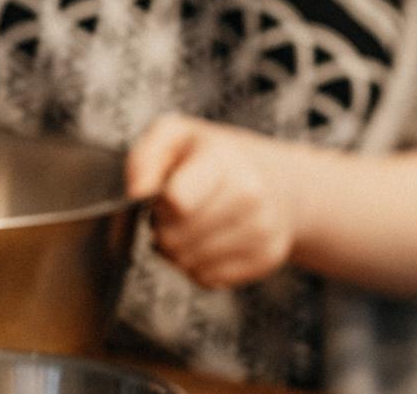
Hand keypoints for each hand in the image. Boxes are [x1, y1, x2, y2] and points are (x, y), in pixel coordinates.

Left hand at [126, 114, 303, 288]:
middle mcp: (251, 194)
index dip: (158, 205)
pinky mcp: (267, 258)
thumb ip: (146, 157)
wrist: (278, 182)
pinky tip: (209, 244)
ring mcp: (262, 229)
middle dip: (164, 230)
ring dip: (179, 252)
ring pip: (189, 263)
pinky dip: (199, 267)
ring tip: (191, 228)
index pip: (176, 202)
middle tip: (175, 214)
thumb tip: (137, 193)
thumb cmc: (216, 160)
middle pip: (175, 238)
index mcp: (224, 159)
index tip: (164, 196)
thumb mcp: (177, 136)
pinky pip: (208, 279)